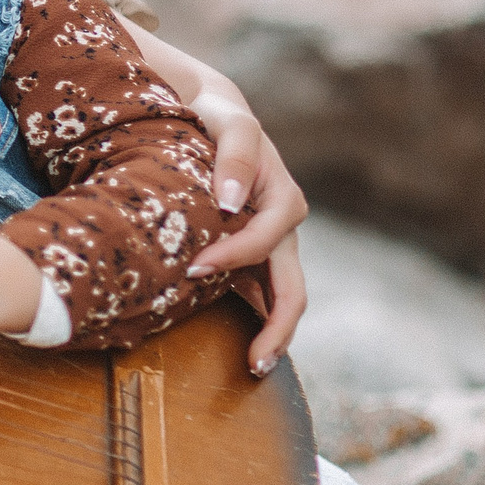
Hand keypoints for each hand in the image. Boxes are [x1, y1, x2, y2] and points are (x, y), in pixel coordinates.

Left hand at [122, 23, 307, 373]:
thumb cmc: (217, 117)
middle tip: (255, 364)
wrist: (209, 117)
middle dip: (278, 329)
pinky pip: (258, 295)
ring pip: (280, 299)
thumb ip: (234, 154)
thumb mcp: (229, 122)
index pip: (263, 242)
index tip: (192, 269)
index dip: (232, 258)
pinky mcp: (249, 256)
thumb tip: (231, 200)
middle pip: (292, 289)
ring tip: (254, 367)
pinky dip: (252, 321)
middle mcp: (283, 229)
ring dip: (271, 334)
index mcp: (284, 200)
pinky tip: (238, 348)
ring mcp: (270, 247)